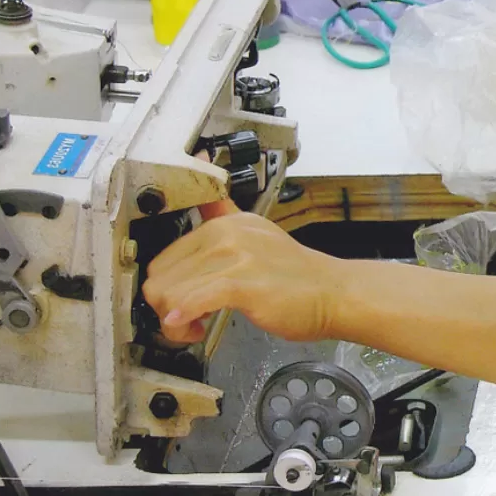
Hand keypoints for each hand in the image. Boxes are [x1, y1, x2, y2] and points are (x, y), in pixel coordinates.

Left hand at [142, 199, 341, 344]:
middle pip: (161, 278)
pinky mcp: (244, 284)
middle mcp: (225, 235)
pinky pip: (195, 301)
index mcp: (224, 224)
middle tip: (189, 321)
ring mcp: (235, 258)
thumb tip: (201, 166)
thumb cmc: (296, 274)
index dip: (166, 289)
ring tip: (196, 328)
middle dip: (166, 308)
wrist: (334, 293)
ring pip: (172, 293)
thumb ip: (222, 214)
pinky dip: (183, 319)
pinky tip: (192, 327)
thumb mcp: (255, 233)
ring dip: (175, 322)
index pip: (164, 259)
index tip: (181, 303)